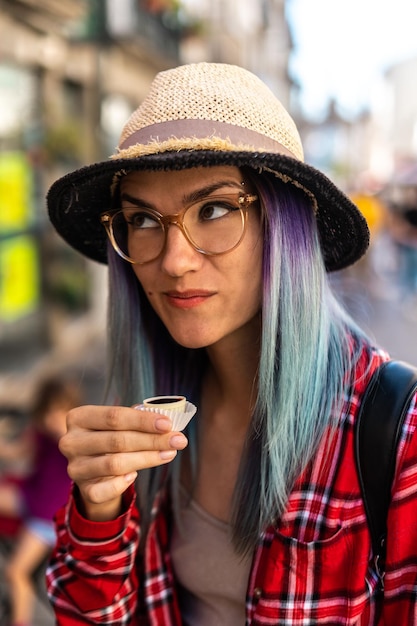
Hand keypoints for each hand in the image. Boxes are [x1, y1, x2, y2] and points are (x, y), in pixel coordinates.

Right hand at [59, 405, 187, 520]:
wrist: (96, 472)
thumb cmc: (112, 439)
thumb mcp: (120, 424)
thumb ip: (138, 418)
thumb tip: (166, 422)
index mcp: (79, 417)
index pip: (114, 416)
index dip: (143, 420)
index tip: (168, 424)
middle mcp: (71, 441)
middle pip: (117, 440)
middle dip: (152, 440)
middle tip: (178, 440)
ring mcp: (75, 467)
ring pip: (115, 464)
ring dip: (147, 459)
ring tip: (169, 454)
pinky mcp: (83, 489)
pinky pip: (106, 489)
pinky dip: (123, 483)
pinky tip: (134, 475)